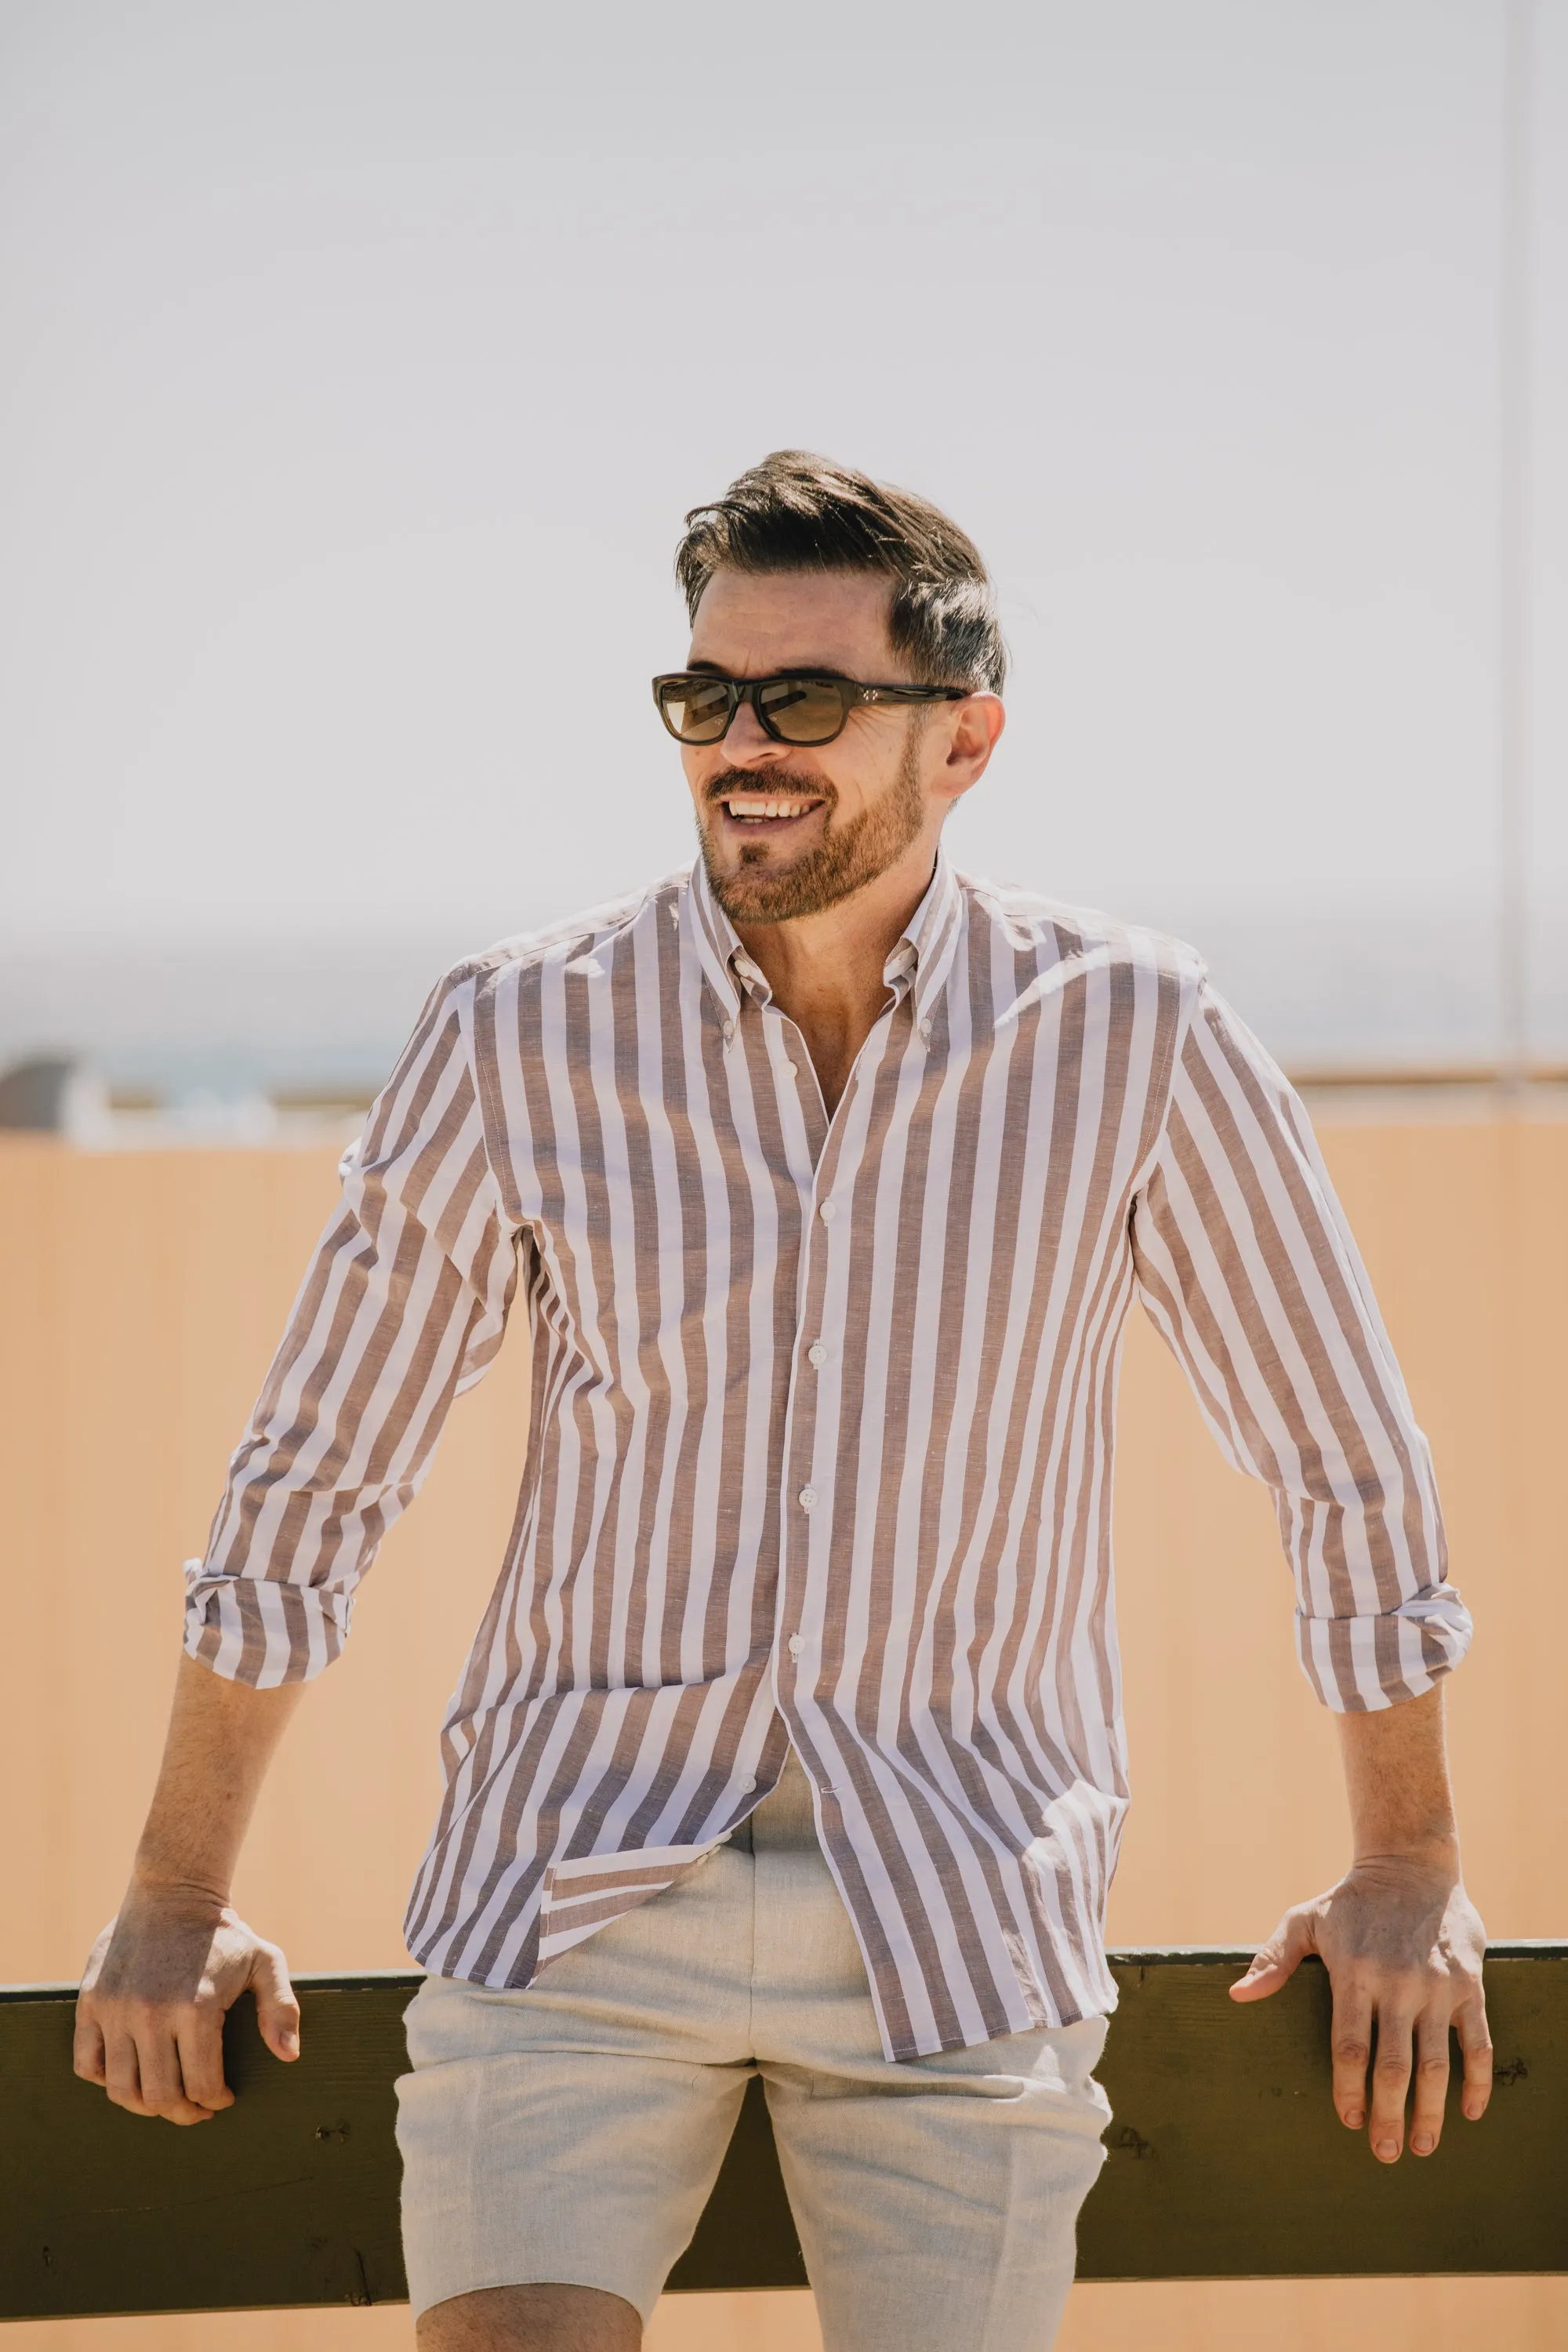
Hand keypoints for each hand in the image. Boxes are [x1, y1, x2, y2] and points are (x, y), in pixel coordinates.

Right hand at [74, 1880, 299, 2125]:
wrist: (172, 1891)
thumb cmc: (223, 1933)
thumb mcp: (265, 1961)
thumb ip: (281, 2008)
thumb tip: (289, 2056)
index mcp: (196, 2007)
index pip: (202, 2085)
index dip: (215, 2101)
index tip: (223, 2098)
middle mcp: (151, 2013)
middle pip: (160, 2097)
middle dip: (183, 2112)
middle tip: (196, 2108)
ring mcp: (116, 2009)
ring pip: (121, 2090)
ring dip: (145, 2106)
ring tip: (165, 2096)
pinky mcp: (91, 2003)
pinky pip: (87, 2065)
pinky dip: (106, 2080)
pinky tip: (132, 2072)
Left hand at [1229, 1854, 1490, 2161]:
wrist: (1411, 1865)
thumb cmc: (1351, 1900)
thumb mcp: (1306, 1920)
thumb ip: (1273, 1959)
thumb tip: (1238, 1996)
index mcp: (1354, 1973)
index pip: (1349, 2047)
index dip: (1348, 2091)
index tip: (1347, 2120)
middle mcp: (1397, 1985)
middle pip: (1393, 2067)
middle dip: (1389, 2117)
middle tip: (1386, 2153)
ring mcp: (1436, 1987)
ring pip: (1435, 2064)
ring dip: (1431, 2112)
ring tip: (1422, 2146)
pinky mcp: (1468, 1985)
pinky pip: (1477, 2043)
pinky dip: (1476, 2082)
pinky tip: (1468, 2112)